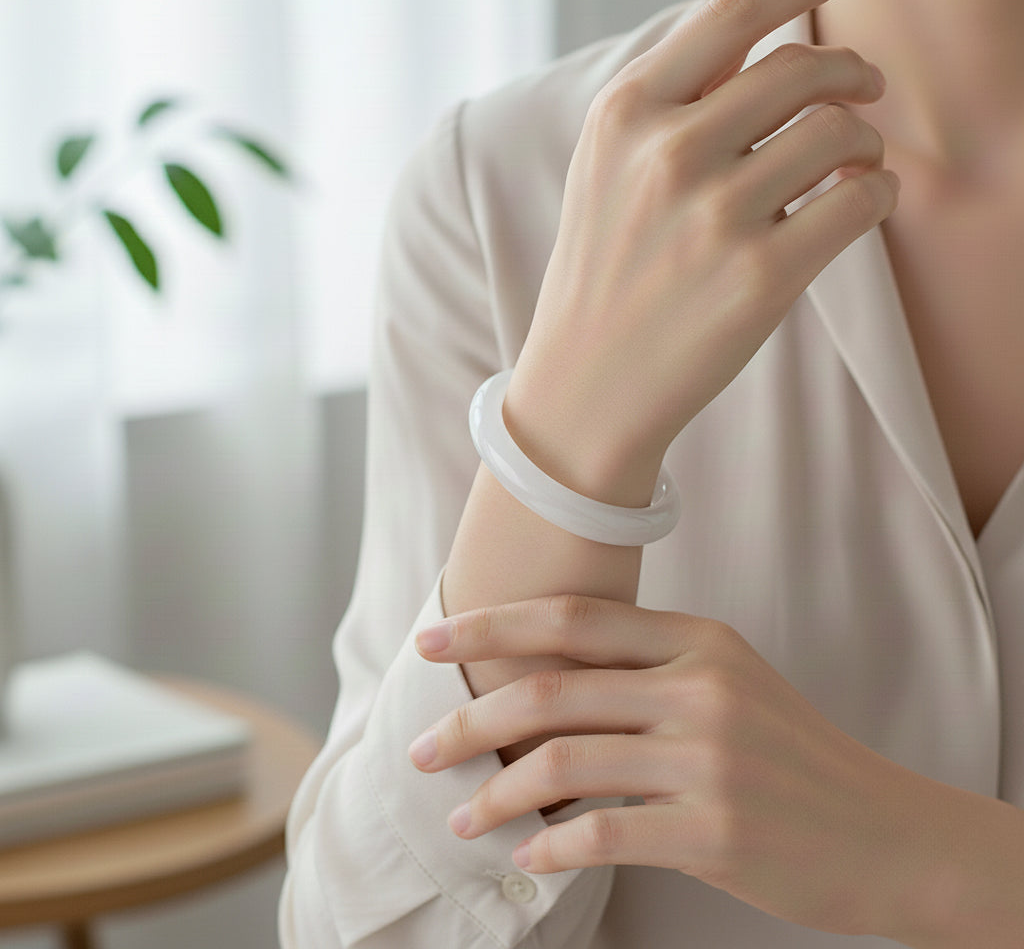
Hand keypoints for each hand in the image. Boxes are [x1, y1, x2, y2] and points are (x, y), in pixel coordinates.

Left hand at [410, 595, 933, 939]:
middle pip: (551, 690)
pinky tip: (527, 855)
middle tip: (420, 747)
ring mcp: (709, 760)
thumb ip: (644, 672)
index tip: (429, 639)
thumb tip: (539, 684)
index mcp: (698, 641)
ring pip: (562, 764)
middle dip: (468, 718)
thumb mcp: (728, 683)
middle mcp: (699, 688)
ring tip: (461, 815)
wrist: (887, 831)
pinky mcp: (715, 831)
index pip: (571, 620)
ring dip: (495, 794)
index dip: (490, 625)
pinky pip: (601, 834)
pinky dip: (550, 846)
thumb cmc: (791, 755)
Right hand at [504, 0, 897, 504]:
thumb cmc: (603, 277)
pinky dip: (879, 193)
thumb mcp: (606, 174)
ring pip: (841, 130)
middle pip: (801, 68)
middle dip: (851, 71)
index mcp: (623, 117)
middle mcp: (667, 154)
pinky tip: (860, 204)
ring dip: (867, 139)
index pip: (732, 15)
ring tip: (854, 164)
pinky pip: (862, 199)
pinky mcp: (761, 276)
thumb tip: (765, 39)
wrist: (585, 388)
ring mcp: (715, 215)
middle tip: (864, 90)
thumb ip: (672, 103)